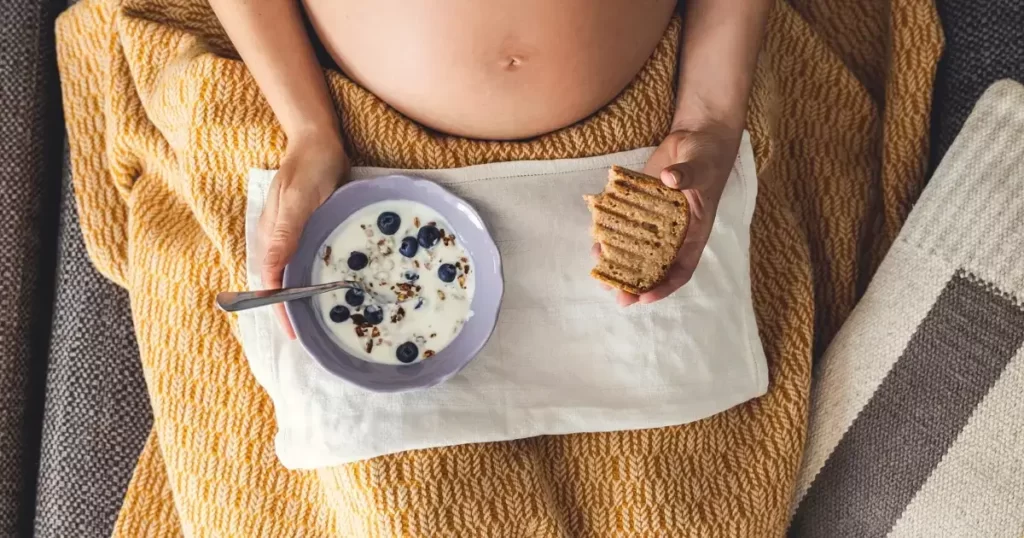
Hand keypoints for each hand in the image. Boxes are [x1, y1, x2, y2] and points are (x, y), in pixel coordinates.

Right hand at [259, 134, 349, 337]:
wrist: (318, 140)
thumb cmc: (310, 166)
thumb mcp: (300, 198)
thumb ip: (286, 231)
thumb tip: (270, 268)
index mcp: (269, 237)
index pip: (269, 284)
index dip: (280, 310)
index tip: (294, 333)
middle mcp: (274, 241)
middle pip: (276, 285)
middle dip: (288, 311)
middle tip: (310, 336)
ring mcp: (288, 237)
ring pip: (289, 276)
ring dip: (300, 298)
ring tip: (319, 322)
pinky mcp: (303, 231)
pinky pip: (303, 262)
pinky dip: (311, 279)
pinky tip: (329, 288)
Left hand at [598, 123, 740, 306]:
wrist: (696, 135)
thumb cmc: (707, 155)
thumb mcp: (702, 165)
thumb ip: (688, 175)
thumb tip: (671, 179)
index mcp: (694, 232)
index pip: (681, 269)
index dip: (664, 286)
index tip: (644, 298)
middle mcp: (674, 232)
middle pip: (654, 265)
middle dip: (635, 282)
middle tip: (617, 296)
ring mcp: (655, 220)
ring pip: (636, 248)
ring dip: (619, 261)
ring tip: (600, 271)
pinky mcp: (641, 204)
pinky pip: (625, 224)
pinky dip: (611, 232)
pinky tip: (595, 238)